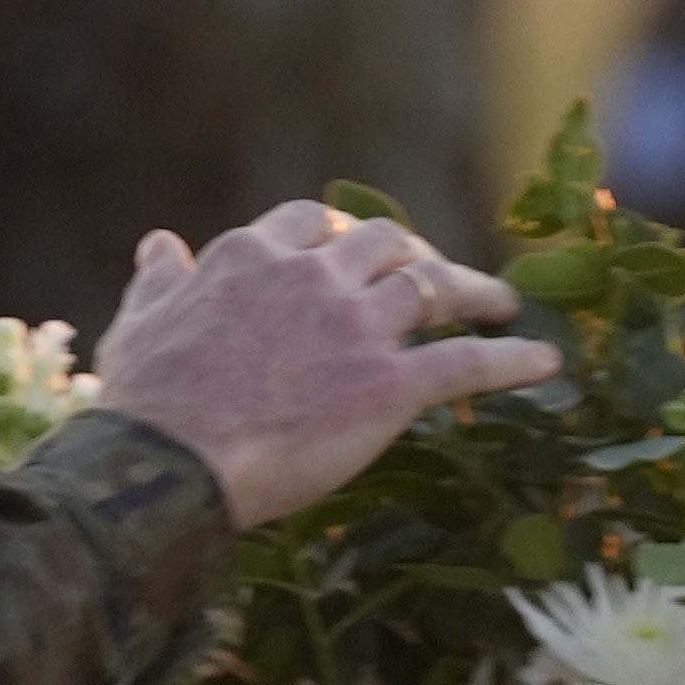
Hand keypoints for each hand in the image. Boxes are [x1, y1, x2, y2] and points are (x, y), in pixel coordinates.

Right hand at [89, 199, 559, 526]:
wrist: (166, 464)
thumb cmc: (145, 405)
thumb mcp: (139, 324)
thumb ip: (160, 281)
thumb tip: (161, 245)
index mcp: (252, 257)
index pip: (310, 221)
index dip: (342, 233)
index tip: (359, 250)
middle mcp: (311, 278)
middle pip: (382, 241)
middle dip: (413, 253)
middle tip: (437, 276)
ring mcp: (354, 328)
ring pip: (431, 286)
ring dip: (471, 292)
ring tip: (499, 304)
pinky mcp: (387, 386)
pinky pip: (467, 363)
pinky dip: (511, 360)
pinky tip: (545, 363)